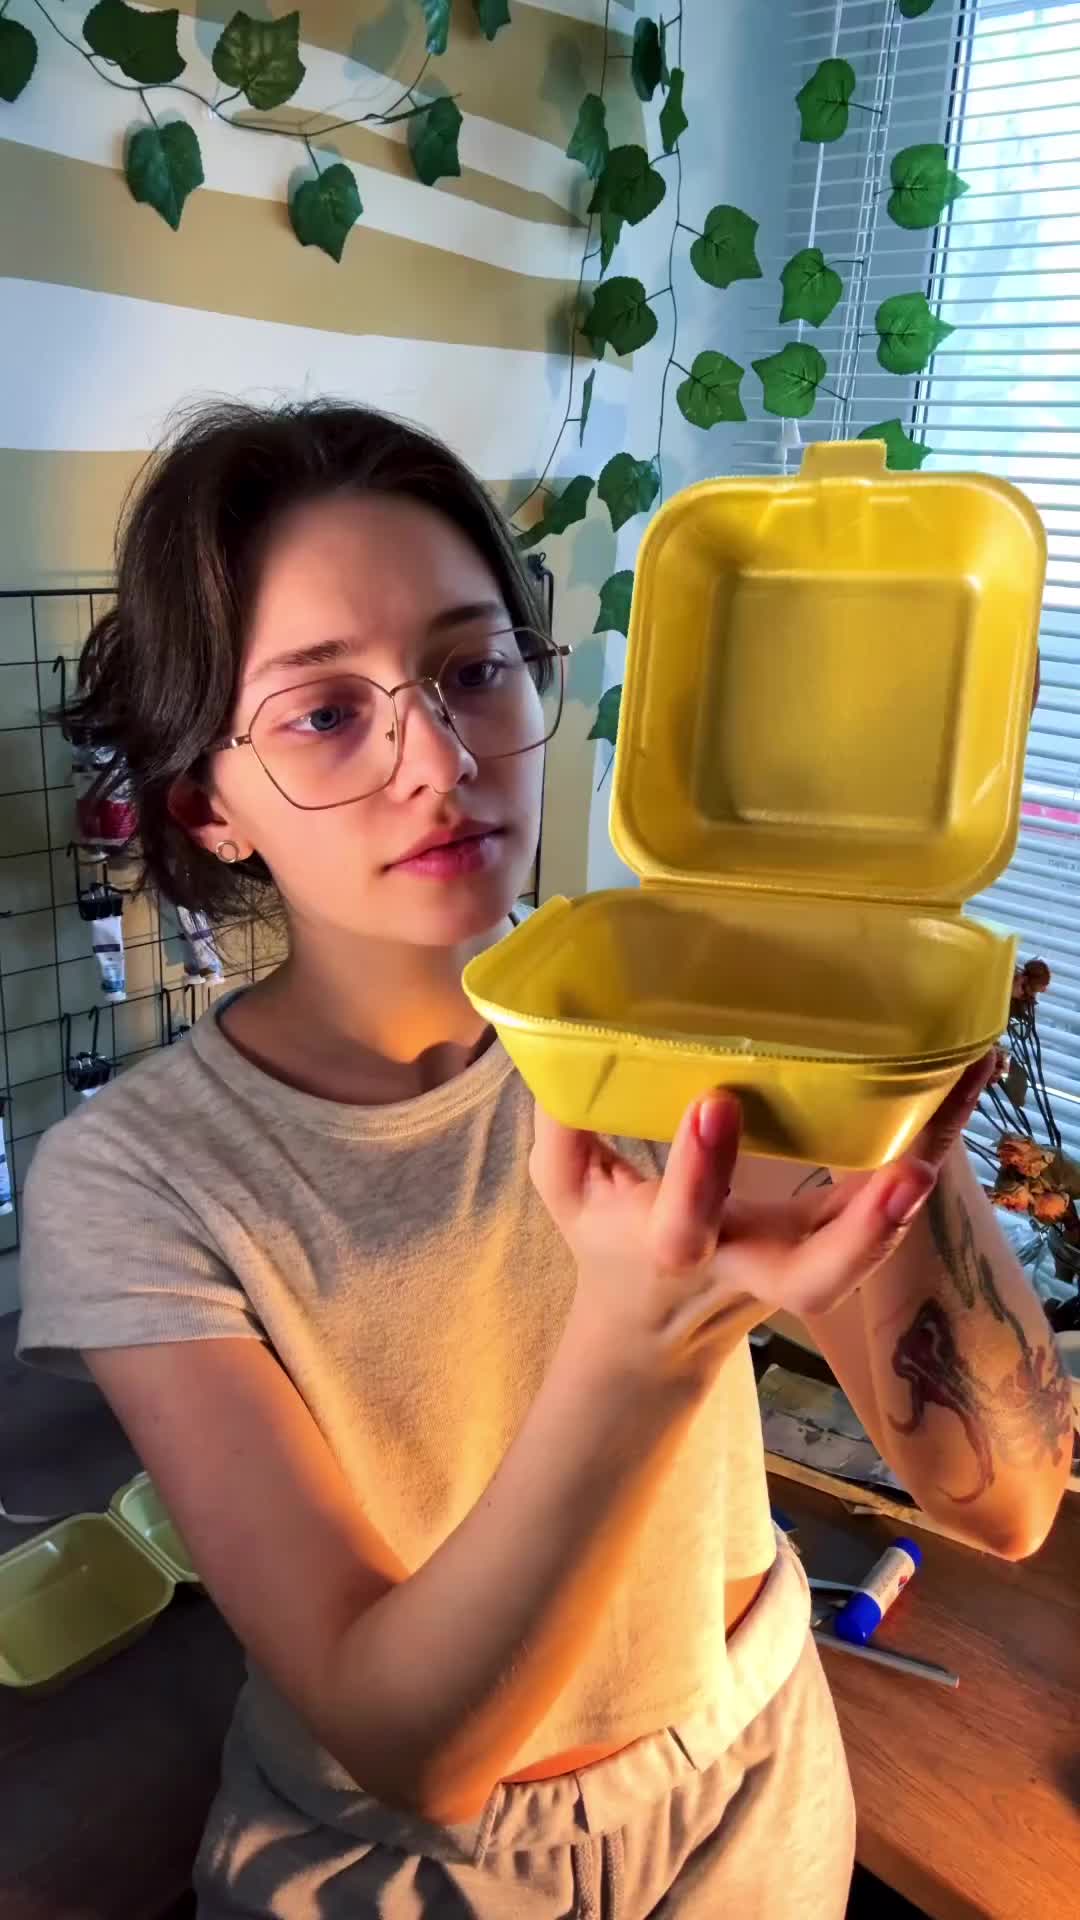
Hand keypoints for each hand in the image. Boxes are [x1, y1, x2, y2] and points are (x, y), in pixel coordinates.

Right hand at [530, 1055, 994, 1378]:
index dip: (702, 1170)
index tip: (715, 1100)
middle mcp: (751, 1265)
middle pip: (819, 1277)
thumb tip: (558, 1033)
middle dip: (862, 1233)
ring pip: (879, 1234)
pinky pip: (896, 1191)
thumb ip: (560, 1119)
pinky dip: (937, 1133)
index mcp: (674, 1251)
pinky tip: (971, 1070)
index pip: (687, 1223)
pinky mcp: (838, 1233)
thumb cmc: (609, 1242)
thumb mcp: (565, 1187)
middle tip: (907, 1175)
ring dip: (930, 1160)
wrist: (656, 1330)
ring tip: (972, 1074)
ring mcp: (805, 1257)